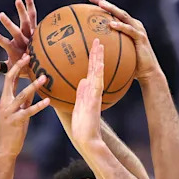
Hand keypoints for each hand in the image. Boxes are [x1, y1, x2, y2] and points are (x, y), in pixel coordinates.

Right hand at [0, 0, 37, 76]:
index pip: (7, 45)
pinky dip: (30, 5)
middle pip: (17, 32)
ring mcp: (30, 34)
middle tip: (1, 16)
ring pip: (26, 21)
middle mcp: (24, 42)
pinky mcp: (34, 28)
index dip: (1, 40)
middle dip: (9, 25)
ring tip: (18, 0)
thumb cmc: (23, 67)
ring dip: (22, 11)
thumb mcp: (11, 69)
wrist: (41, 65)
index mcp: (16, 51)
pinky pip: (33, 15)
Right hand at [0, 56, 50, 156]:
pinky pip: (29, 111)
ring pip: (22, 95)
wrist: (6, 148)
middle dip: (19, 68)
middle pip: (10, 81)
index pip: (8, 78)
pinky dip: (39, 105)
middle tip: (29, 57)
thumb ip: (24, 101)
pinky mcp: (16, 121)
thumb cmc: (13, 129)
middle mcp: (4, 103)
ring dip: (33, 86)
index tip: (25, 55)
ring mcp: (9, 112)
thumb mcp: (18, 112)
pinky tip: (48, 101)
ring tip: (44, 77)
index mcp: (4, 99)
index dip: (16, 66)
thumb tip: (33, 89)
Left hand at [70, 39, 106, 154]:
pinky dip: (99, 72)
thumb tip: (81, 81)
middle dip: (96, 54)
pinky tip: (100, 62)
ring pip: (98, 73)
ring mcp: (95, 94)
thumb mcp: (78, 106)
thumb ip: (80, 93)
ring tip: (99, 44)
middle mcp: (94, 91)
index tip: (93, 46)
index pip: (91, 71)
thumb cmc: (82, 126)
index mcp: (89, 91)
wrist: (87, 139)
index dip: (92, 58)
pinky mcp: (94, 100)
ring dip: (98, 58)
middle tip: (97, 39)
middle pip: (96, 68)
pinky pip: (97, 83)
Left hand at [88, 0, 161, 83]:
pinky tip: (111, 24)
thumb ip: (107, 48)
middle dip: (103, 2)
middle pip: (116, 10)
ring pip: (123, 16)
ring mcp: (138, 30)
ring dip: (111, 9)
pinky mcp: (141, 37)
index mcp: (127, 27)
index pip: (113, 13)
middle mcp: (133, 25)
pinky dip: (120, 26)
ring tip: (100, 5)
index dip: (101, 5)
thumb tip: (90, 50)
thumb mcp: (118, 54)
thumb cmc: (132, 65)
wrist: (147, 73)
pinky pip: (129, 30)